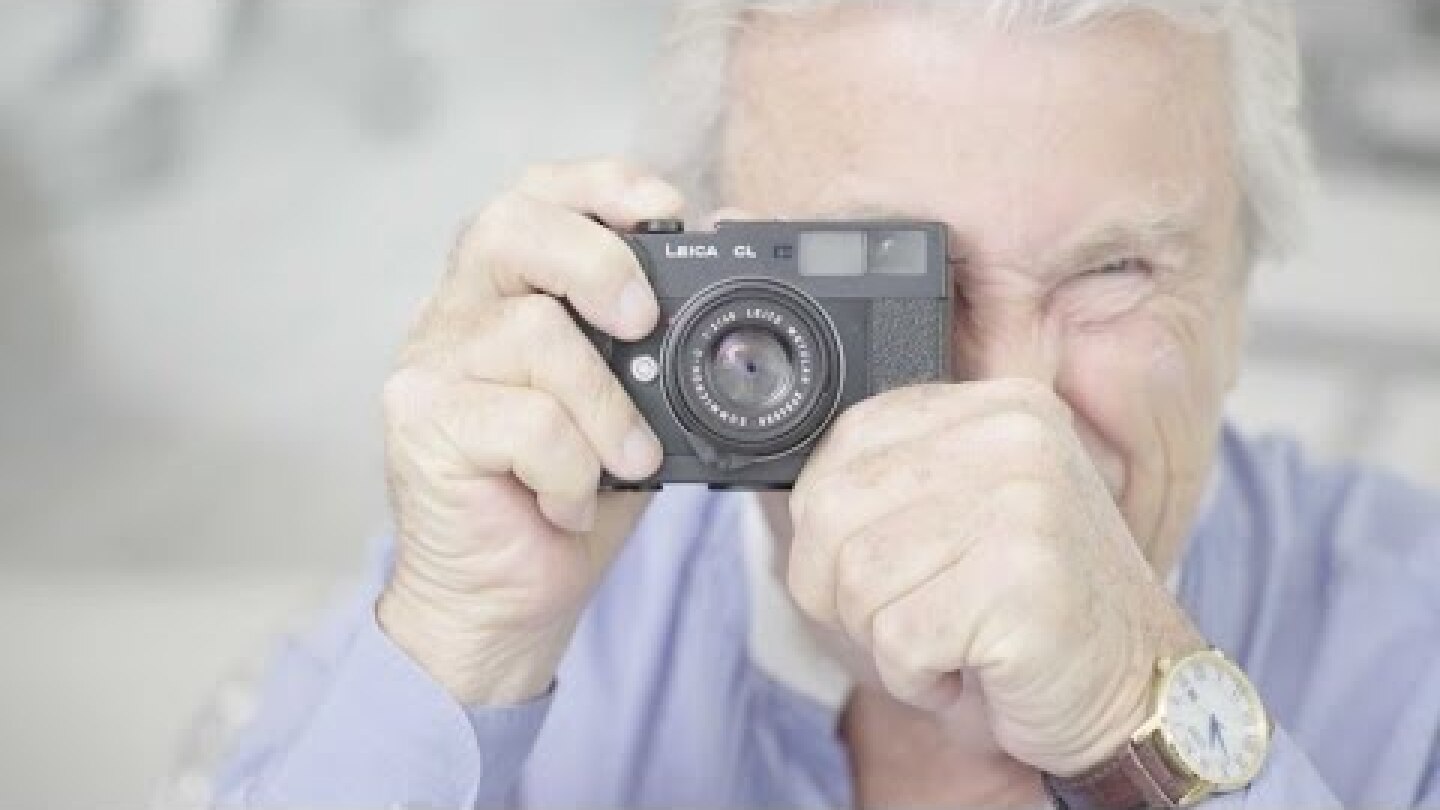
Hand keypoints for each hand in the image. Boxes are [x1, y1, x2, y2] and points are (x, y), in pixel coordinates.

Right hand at [377, 158, 682, 705]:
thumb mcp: (632, 408)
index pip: (540, 196)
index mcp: (509, 292)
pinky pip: (525, 419)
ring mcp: (431, 364)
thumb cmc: (570, 500)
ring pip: (535, 334)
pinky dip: (571, 469)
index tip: (667, 210)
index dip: (601, 185)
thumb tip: (727, 265)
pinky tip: (569, 502)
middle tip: (643, 320)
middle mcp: (459, 312)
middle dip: (597, 259)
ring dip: (606, 408)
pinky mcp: (421, 422)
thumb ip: (657, 342)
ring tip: (628, 461)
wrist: (504, 606)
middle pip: (512, 225)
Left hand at [787, 379, 1203, 775]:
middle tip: (909, 620)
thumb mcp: (966, 515)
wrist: (1137, 692)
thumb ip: (895, 481)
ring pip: (856, 581)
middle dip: (843, 592)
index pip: (844, 441)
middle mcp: (1013, 438)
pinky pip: (900, 640)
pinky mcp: (1023, 580)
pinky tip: (975, 670)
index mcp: (996, 407)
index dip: (829, 527)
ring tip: (955, 641)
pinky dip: (919, 680)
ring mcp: (1023, 504)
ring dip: (887, 641)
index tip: (881, 567)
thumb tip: (799, 493)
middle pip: (829, 513)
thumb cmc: (1033, 613)